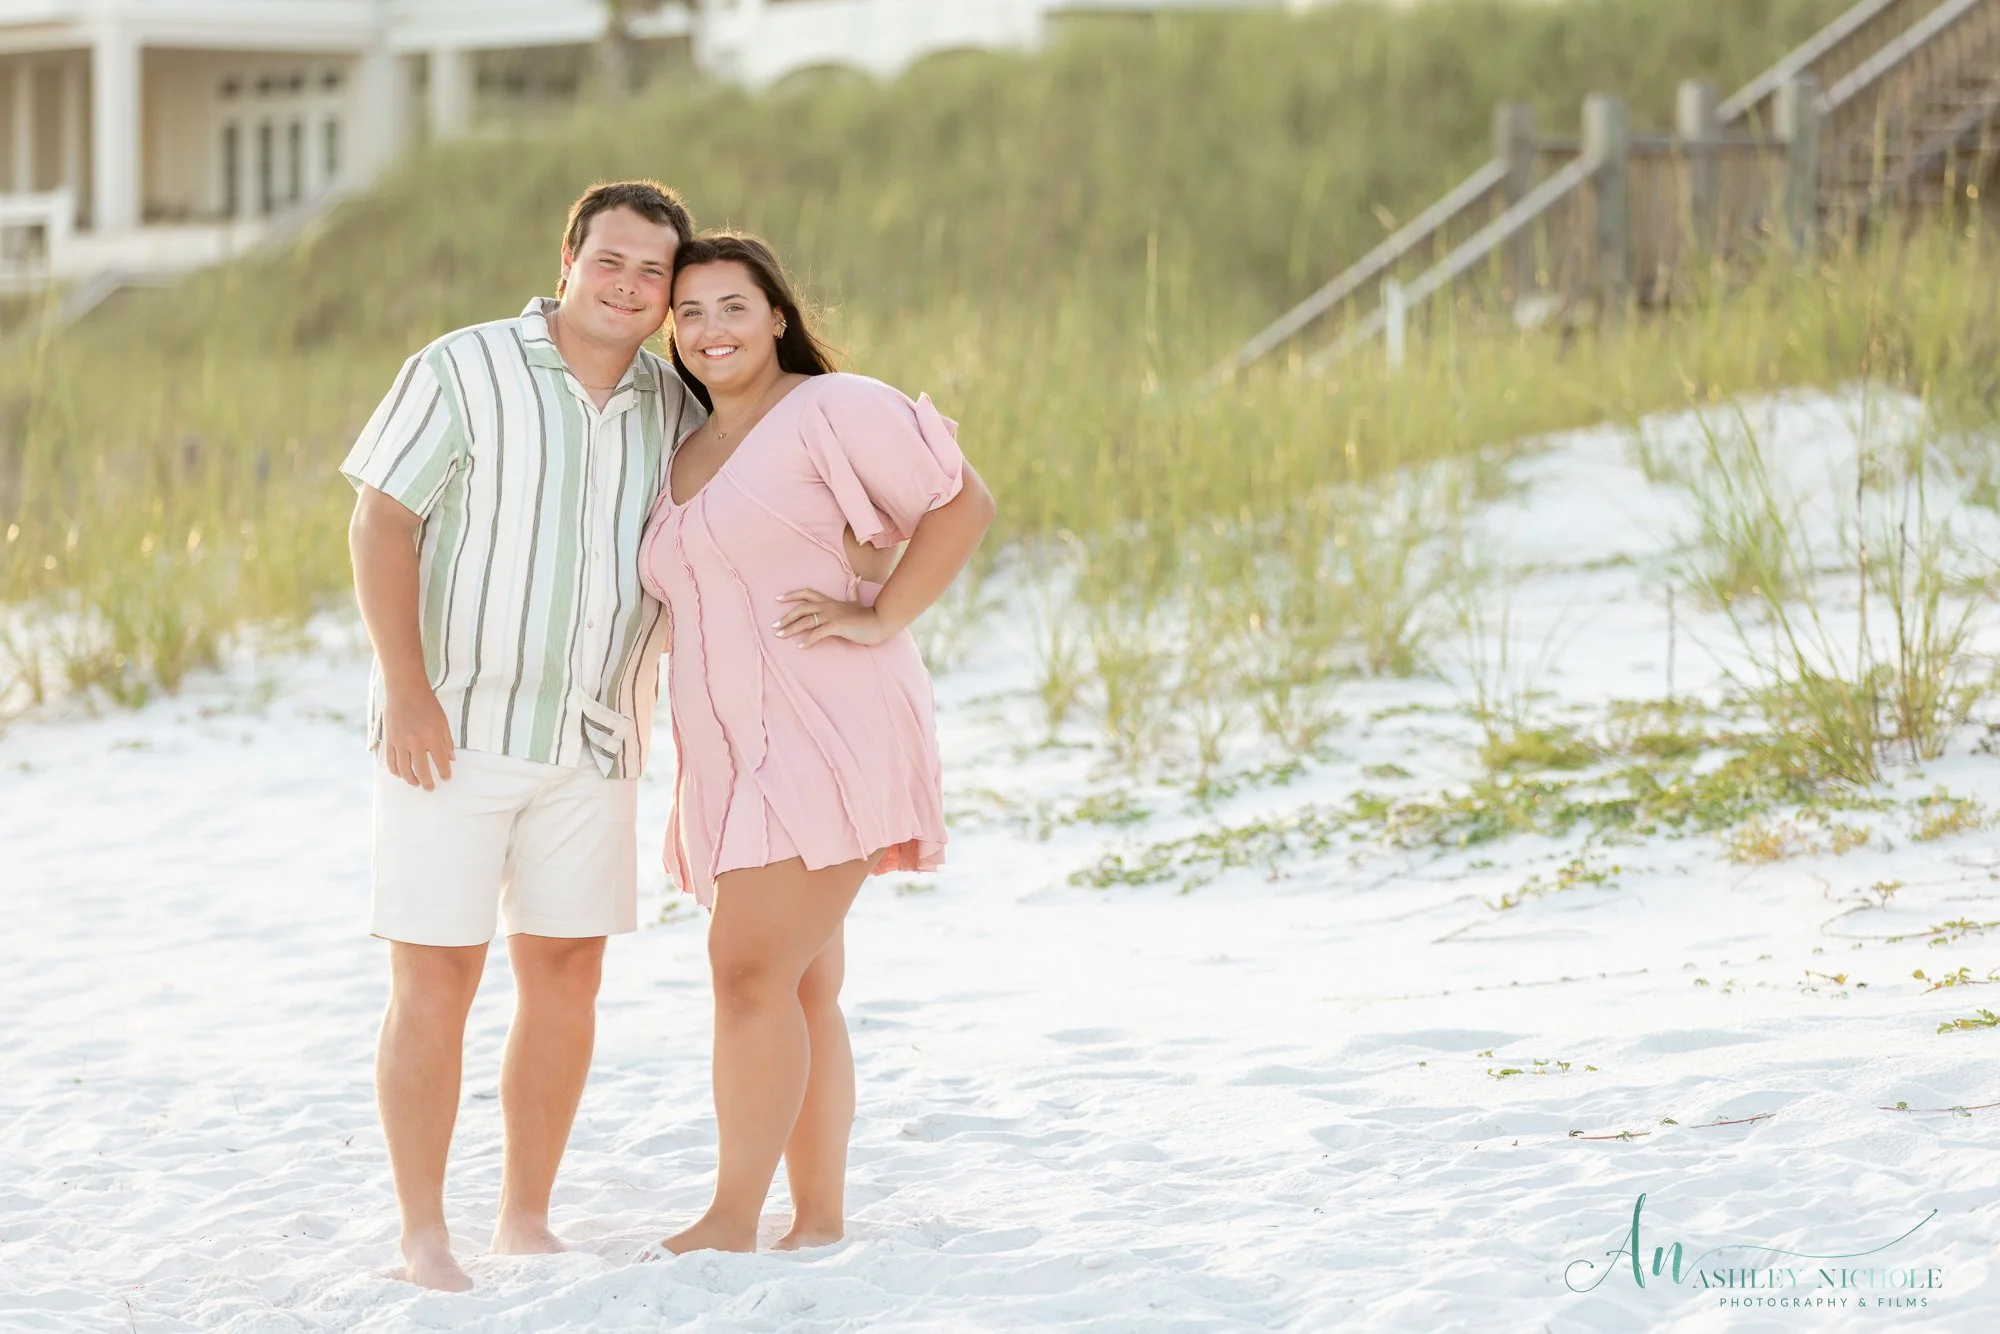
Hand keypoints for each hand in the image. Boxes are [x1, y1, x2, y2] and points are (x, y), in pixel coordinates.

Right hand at [382, 679, 454, 788]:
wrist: (405, 690)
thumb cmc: (426, 703)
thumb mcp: (443, 721)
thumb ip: (447, 741)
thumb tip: (452, 758)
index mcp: (432, 737)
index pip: (441, 762)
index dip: (444, 773)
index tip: (446, 778)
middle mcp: (416, 743)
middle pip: (421, 770)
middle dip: (427, 782)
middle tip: (430, 788)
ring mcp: (400, 743)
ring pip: (404, 770)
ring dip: (410, 780)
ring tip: (416, 783)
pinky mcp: (389, 740)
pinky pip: (391, 761)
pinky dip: (395, 771)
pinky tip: (400, 774)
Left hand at [774, 589, 893, 647]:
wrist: (879, 621)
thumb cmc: (867, 615)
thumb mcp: (857, 601)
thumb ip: (853, 590)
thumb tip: (857, 578)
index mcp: (829, 601)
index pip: (806, 593)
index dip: (791, 595)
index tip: (778, 599)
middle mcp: (828, 606)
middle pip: (801, 608)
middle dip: (786, 617)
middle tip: (774, 626)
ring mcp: (832, 615)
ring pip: (806, 621)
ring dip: (791, 629)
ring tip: (780, 636)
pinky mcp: (837, 626)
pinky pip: (817, 633)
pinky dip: (808, 640)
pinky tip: (801, 646)